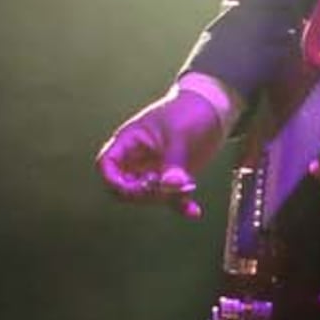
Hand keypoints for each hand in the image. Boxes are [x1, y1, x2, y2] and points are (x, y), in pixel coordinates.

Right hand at [98, 82, 231, 214]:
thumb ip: (173, 163)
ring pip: (146, 195)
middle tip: (169, 187)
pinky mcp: (171, 178)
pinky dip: (180, 205)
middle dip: (143, 192)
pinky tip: (194, 211)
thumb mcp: (179, 135)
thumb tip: (171, 186)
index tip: (135, 187)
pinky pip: (170, 198)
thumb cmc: (189, 111)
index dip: (113, 180)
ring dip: (165, 198)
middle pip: (124, 187)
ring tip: (190, 187)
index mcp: (129, 140)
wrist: (213, 108)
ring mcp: (153, 169)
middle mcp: (137, 158)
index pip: (106, 164)